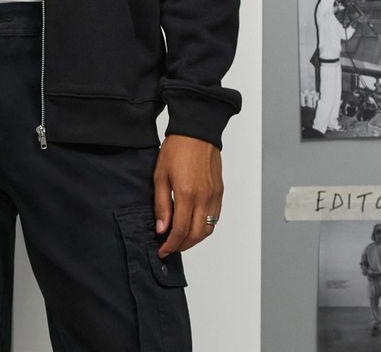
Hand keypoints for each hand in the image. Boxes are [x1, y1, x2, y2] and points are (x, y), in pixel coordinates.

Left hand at [153, 135, 222, 257]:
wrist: (197, 131)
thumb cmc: (177, 148)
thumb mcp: (160, 175)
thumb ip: (162, 204)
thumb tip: (162, 229)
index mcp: (187, 194)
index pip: (180, 231)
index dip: (171, 244)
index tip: (162, 249)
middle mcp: (204, 198)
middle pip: (196, 235)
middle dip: (182, 246)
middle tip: (170, 246)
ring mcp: (214, 195)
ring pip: (208, 229)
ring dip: (194, 239)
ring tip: (181, 239)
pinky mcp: (220, 191)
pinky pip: (215, 218)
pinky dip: (204, 227)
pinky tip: (193, 225)